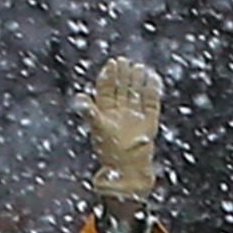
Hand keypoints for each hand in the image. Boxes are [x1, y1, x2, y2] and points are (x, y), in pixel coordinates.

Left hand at [81, 56, 161, 201]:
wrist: (128, 171)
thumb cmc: (110, 153)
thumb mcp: (97, 128)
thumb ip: (89, 112)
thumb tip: (79, 98)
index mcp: (105, 113)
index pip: (107, 90)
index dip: (109, 77)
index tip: (112, 63)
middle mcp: (120, 113)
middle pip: (121, 89)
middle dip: (123, 75)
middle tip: (123, 61)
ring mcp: (135, 117)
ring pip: (136, 94)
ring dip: (137, 81)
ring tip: (138, 66)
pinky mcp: (149, 122)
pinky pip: (151, 103)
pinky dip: (153, 91)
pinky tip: (153, 78)